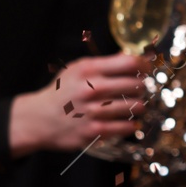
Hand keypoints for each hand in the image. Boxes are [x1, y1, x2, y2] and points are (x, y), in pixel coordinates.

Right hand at [8, 53, 149, 157]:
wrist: (38, 119)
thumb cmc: (62, 92)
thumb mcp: (77, 69)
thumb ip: (104, 63)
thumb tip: (130, 56)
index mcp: (88, 70)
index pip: (129, 63)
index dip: (144, 65)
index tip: (147, 69)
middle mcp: (92, 89)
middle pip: (136, 84)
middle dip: (142, 87)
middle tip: (140, 89)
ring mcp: (93, 111)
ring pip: (134, 106)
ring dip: (139, 106)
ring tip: (136, 105)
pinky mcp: (94, 131)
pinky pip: (125, 127)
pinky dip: (131, 124)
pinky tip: (129, 121)